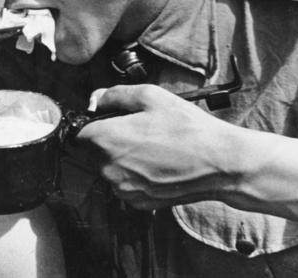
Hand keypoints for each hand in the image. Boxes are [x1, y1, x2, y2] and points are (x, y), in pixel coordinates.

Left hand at [78, 84, 236, 209]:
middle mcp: (109, 168)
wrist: (219, 163)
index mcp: (106, 139)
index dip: (92, 123)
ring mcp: (122, 188)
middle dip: (108, 140)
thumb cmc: (187, 128)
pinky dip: (134, 174)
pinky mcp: (137, 202)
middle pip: (92, 151)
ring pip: (108, 168)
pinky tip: (156, 163)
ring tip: (151, 147)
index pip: (79, 133)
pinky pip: (124, 184)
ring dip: (121, 158)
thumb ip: (114, 95)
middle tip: (137, 131)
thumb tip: (96, 99)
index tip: (107, 120)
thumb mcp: (150, 96)